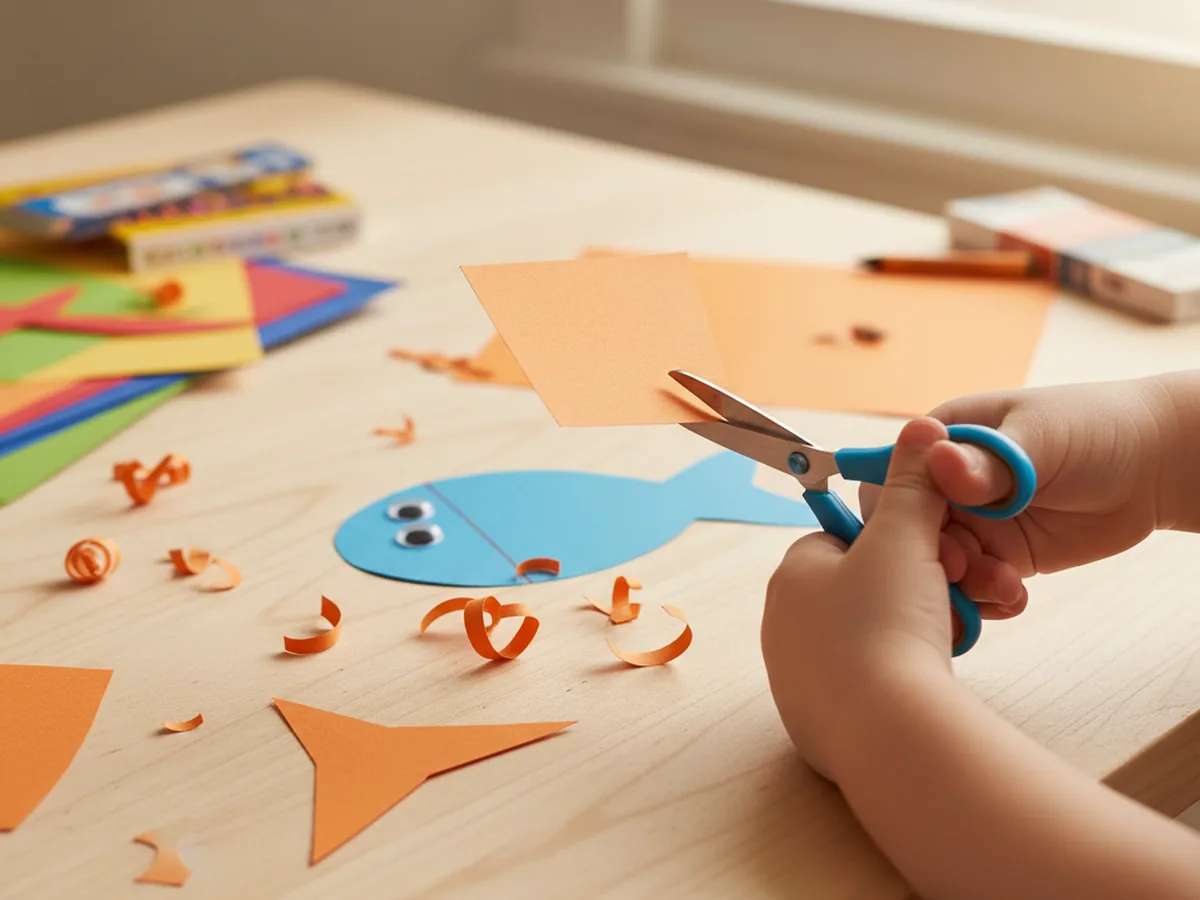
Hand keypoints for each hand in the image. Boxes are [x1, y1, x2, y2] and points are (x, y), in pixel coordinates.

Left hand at [762, 418, 955, 777]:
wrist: (887, 733)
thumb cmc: (886, 626)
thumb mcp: (905, 539)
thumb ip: (913, 483)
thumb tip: (918, 428)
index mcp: (790, 575)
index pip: (840, 538)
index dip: (892, 541)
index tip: (927, 553)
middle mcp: (780, 627)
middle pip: (858, 591)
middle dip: (908, 591)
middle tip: (946, 599)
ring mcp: (795, 680)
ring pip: (866, 640)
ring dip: (910, 634)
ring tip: (942, 639)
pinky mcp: (816, 725)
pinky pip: (865, 689)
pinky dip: (897, 681)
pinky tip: (925, 680)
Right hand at [859, 378, 1174, 617]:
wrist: (1154, 465)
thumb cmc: (1094, 427)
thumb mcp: (1038, 438)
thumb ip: (991, 461)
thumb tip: (942, 465)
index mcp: (943, 441)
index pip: (891, 477)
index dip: (892, 510)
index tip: (909, 535)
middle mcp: (949, 485)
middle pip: (908, 530)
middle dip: (926, 554)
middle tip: (957, 567)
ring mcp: (974, 523)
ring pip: (939, 563)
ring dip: (958, 582)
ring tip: (998, 584)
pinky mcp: (1000, 557)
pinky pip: (973, 586)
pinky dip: (983, 599)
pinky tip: (1010, 598)